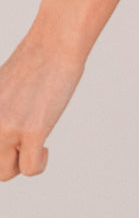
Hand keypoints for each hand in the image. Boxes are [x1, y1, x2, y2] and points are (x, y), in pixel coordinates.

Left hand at [0, 33, 86, 179]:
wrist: (54, 45)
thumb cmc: (32, 64)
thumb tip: (2, 136)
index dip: (0, 147)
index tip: (12, 140)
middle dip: (7, 159)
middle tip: (21, 144)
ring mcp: (6, 128)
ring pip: (5, 173)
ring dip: (21, 163)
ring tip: (33, 144)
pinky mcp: (31, 131)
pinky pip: (30, 168)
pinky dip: (40, 162)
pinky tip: (45, 147)